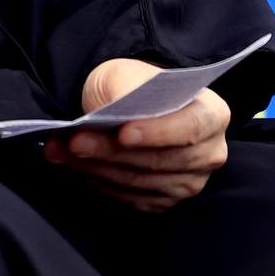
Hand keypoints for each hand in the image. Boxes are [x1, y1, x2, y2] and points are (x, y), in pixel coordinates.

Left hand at [43, 57, 229, 212]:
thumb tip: (118, 108)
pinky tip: (73, 164)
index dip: (156, 133)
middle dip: (111, 152)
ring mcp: (187, 183)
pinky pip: (128, 198)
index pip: (189, 128)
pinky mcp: (163, 202)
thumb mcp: (126, 73)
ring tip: (62, 150)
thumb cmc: (134, 87)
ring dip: (95, 168)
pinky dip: (97, 181)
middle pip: (159, 161)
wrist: (128, 108)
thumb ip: (126, 87)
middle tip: (74, 140)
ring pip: (138, 182)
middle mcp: (208, 154)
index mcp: (212, 115)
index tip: (122, 132)